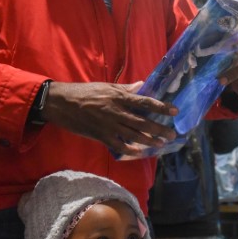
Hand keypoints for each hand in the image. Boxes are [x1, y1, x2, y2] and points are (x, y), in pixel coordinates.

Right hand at [41, 82, 177, 156]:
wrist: (62, 103)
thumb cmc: (85, 92)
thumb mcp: (106, 86)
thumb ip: (125, 89)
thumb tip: (142, 86)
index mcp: (119, 97)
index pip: (145, 102)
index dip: (161, 107)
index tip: (174, 111)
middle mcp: (116, 111)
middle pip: (143, 121)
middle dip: (159, 128)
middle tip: (172, 133)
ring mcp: (109, 125)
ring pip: (133, 135)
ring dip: (149, 140)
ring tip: (161, 143)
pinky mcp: (101, 135)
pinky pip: (118, 145)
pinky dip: (130, 149)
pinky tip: (140, 152)